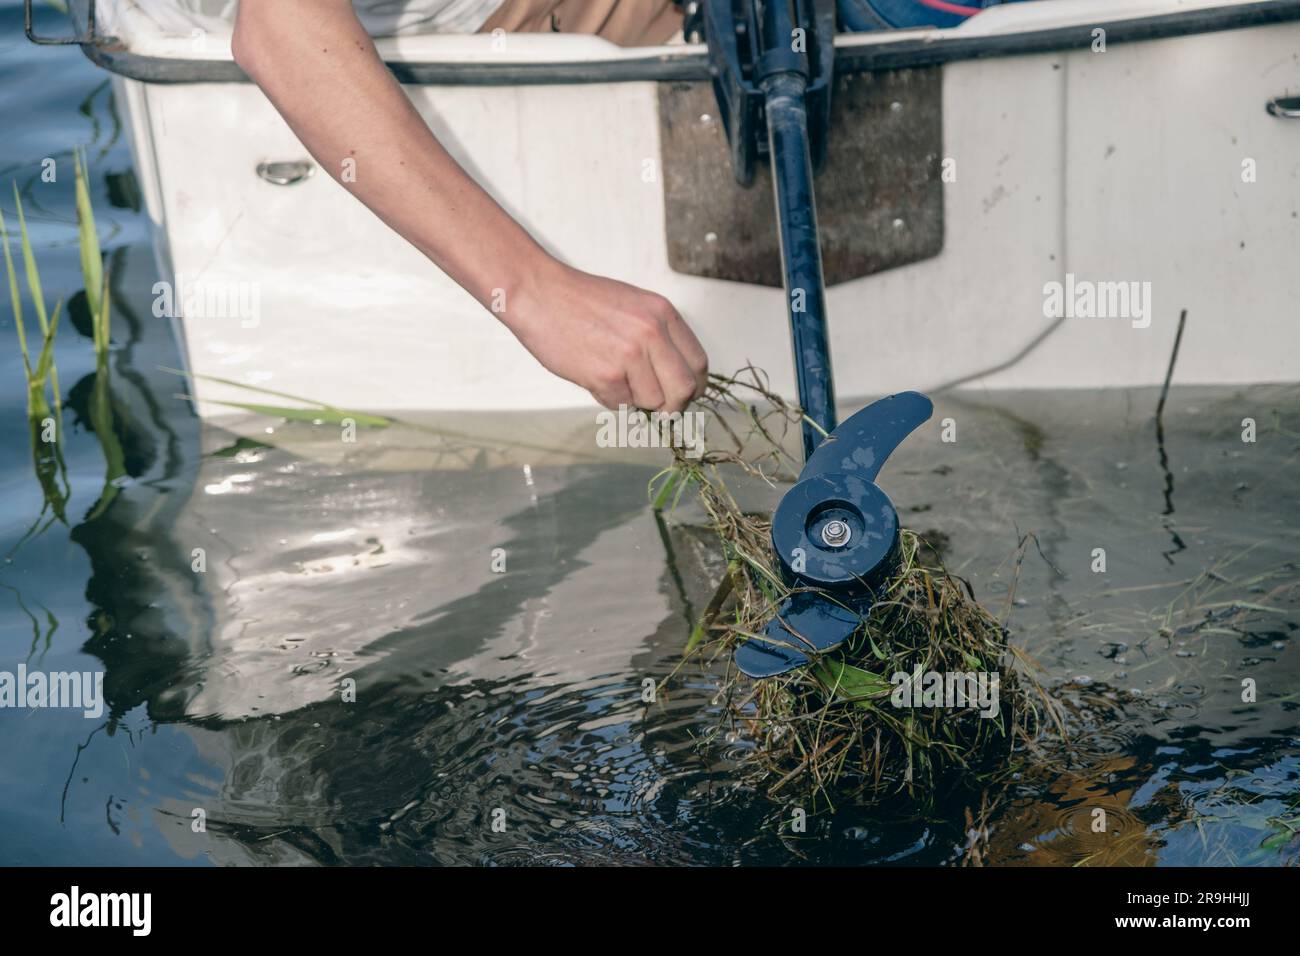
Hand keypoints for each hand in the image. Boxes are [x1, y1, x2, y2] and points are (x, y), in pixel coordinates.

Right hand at [506, 260, 708, 412]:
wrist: (539, 294)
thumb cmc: (580, 300)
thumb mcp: (634, 305)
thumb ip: (658, 336)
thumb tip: (673, 377)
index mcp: (663, 314)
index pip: (697, 363)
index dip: (693, 386)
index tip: (685, 395)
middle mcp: (652, 333)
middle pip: (684, 390)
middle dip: (674, 406)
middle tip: (661, 408)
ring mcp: (629, 355)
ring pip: (652, 402)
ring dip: (635, 399)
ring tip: (613, 378)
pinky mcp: (606, 375)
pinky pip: (621, 405)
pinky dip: (610, 399)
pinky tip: (595, 377)